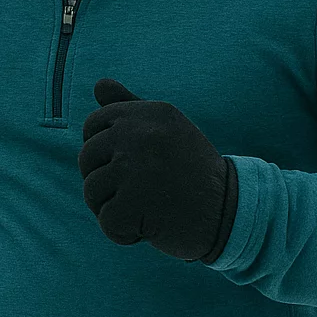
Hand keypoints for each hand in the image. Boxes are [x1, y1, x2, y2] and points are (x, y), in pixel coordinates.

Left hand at [78, 77, 232, 261]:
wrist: (229, 213)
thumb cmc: (191, 174)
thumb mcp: (166, 131)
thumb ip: (130, 107)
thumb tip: (99, 83)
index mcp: (149, 113)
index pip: (93, 125)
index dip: (103, 152)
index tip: (132, 165)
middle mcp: (141, 134)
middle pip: (87, 159)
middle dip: (106, 182)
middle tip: (144, 191)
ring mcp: (136, 168)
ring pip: (91, 191)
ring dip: (114, 209)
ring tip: (148, 207)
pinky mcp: (134, 203)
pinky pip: (107, 221)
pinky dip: (124, 233)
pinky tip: (152, 225)